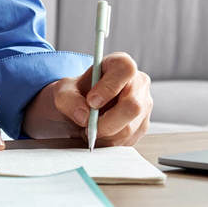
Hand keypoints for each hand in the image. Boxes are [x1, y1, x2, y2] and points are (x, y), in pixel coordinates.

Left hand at [21, 52, 152, 145]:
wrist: (80, 109)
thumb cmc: (76, 94)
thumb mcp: (63, 92)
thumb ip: (69, 100)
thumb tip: (84, 115)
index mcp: (120, 64)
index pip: (125, 70)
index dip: (109, 87)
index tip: (91, 101)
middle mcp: (138, 83)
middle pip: (132, 106)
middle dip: (106, 123)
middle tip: (87, 126)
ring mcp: (144, 106)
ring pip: (129, 128)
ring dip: (105, 135)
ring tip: (89, 129)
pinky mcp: (141, 126)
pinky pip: (128, 141)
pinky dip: (108, 143)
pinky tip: (99, 135)